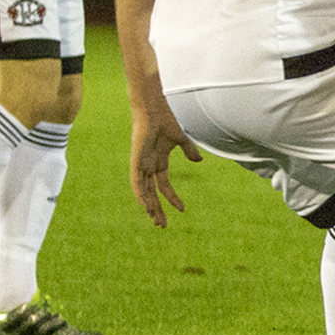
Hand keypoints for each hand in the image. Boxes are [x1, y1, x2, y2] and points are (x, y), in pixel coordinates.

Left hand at [129, 105, 201, 226]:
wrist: (154, 109)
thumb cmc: (166, 119)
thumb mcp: (181, 138)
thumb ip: (188, 150)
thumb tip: (198, 161)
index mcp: (158, 161)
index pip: (164, 185)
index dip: (173, 198)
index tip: (183, 210)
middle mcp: (148, 165)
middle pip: (152, 193)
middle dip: (157, 210)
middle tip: (162, 225)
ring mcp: (141, 164)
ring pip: (144, 192)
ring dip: (150, 208)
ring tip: (156, 221)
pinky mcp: (136, 161)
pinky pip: (136, 183)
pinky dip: (141, 195)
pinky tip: (146, 206)